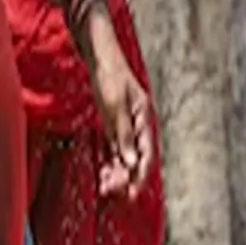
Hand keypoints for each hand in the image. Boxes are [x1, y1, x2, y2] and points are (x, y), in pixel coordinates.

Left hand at [79, 7, 153, 199]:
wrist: (99, 51)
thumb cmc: (108, 74)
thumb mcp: (114, 103)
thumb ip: (123, 132)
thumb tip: (132, 162)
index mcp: (145, 119)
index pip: (146, 155)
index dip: (139, 176)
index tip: (129, 193)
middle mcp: (139, 123)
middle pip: (136, 157)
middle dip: (125, 176)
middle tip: (110, 191)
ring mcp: (128, 122)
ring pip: (126, 153)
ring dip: (117, 170)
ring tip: (105, 186)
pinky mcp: (115, 120)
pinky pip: (116, 145)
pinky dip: (111, 158)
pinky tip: (104, 170)